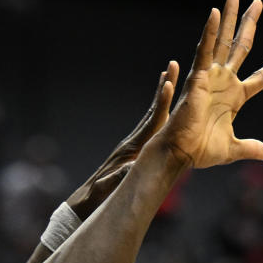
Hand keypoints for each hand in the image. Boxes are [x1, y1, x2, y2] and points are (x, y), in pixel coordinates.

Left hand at [67, 62, 179, 219]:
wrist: (90, 197)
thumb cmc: (101, 194)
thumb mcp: (111, 185)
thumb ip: (122, 176)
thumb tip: (134, 168)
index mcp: (134, 148)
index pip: (152, 122)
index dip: (161, 104)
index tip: (168, 85)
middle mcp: (136, 141)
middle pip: (154, 110)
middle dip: (164, 88)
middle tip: (172, 65)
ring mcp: (136, 144)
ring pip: (153, 116)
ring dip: (162, 96)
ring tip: (168, 75)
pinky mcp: (136, 149)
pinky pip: (151, 127)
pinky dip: (159, 113)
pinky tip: (165, 105)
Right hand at [158, 0, 262, 168]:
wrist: (180, 153)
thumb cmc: (200, 152)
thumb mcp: (232, 149)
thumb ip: (250, 147)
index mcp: (235, 98)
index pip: (261, 77)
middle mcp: (224, 82)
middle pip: (240, 46)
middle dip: (248, 24)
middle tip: (258, 3)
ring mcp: (211, 77)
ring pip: (222, 41)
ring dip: (229, 17)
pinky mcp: (197, 78)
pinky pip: (204, 51)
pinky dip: (208, 32)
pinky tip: (214, 13)